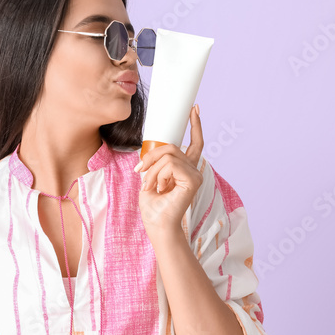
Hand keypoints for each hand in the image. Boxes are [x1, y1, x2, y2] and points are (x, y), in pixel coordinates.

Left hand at [135, 104, 204, 241]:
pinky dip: (158, 174)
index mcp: (186, 169)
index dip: (195, 125)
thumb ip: (155, 162)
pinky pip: (171, 165)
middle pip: (172, 147)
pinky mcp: (193, 180)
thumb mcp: (150, 176)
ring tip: (149, 185)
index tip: (194, 109)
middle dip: (152, 156)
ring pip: (169, 155)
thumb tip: (150, 150)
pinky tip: (158, 188)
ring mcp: (195, 175)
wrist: (157, 225)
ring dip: (152, 170)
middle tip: (139, 170)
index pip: (194, 143)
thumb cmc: (153, 206)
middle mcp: (194, 170)